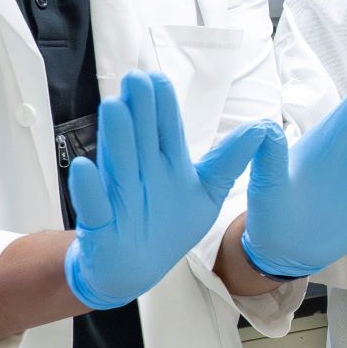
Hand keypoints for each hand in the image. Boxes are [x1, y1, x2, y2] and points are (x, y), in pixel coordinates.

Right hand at [64, 73, 270, 309]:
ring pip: (118, 163)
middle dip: (139, 110)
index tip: (157, 78)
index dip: (162, 105)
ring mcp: (119, 196)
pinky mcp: (101, 224)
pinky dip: (88, 188)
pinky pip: (94, 205)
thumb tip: (262, 129)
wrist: (134, 269)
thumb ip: (228, 161)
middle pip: (140, 138)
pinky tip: (84, 167)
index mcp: (165, 164)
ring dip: (117, 137)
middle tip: (135, 78)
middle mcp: (140, 173)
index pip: (166, 129)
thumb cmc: (169, 225)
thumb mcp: (207, 193)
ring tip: (115, 107)